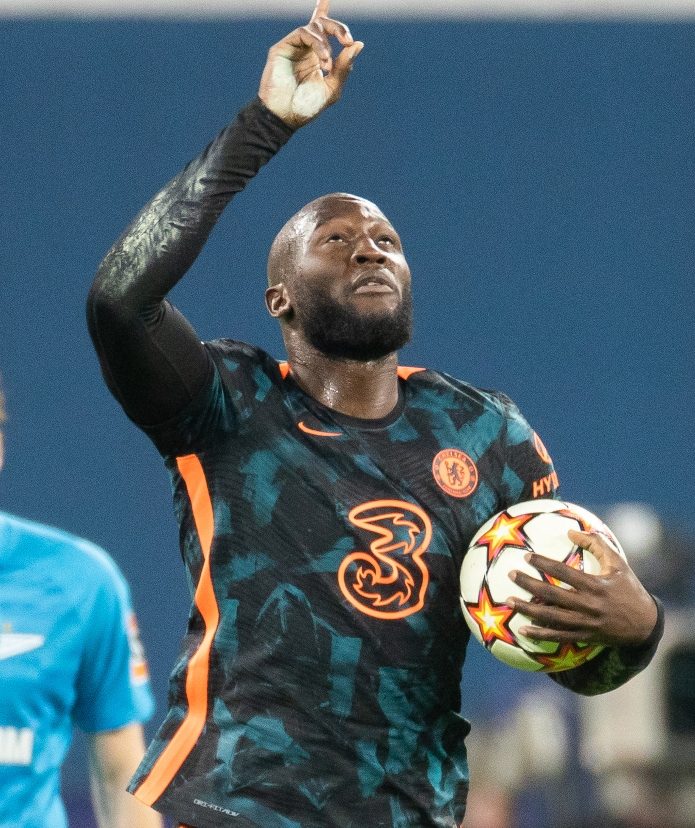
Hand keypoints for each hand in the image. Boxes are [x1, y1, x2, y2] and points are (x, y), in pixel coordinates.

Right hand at [259, 0, 363, 127]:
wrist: (286, 116)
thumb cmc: (307, 107)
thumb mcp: (332, 88)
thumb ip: (344, 67)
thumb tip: (359, 44)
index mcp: (318, 58)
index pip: (327, 32)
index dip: (335, 23)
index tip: (350, 41)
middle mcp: (306, 49)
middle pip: (323, 24)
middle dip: (338, 28)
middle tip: (347, 41)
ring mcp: (294, 48)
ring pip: (314, 27)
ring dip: (326, 44)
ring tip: (327, 65)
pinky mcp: (283, 48)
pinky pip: (302, 33)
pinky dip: (317, 43)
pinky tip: (323, 59)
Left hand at [508, 529, 657, 647]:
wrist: (645, 624)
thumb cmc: (629, 589)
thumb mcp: (618, 563)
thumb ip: (596, 544)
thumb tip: (571, 531)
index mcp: (595, 585)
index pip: (564, 572)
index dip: (544, 564)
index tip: (526, 557)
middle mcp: (588, 605)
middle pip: (552, 595)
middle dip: (529, 585)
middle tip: (511, 575)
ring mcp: (585, 623)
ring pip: (551, 617)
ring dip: (529, 610)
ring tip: (509, 601)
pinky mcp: (584, 636)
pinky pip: (558, 636)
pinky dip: (540, 634)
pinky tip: (523, 630)